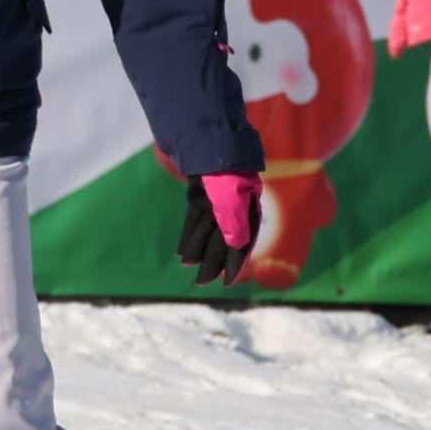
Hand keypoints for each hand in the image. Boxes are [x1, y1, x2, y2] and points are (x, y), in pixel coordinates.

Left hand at [172, 169, 259, 284]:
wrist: (209, 146)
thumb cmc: (224, 174)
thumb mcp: (231, 201)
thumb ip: (235, 225)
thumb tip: (236, 246)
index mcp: (247, 213)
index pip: (242, 245)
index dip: (235, 265)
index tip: (227, 283)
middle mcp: (234, 211)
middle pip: (223, 242)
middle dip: (212, 263)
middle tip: (201, 283)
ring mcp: (217, 204)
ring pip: (207, 233)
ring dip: (198, 251)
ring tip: (187, 266)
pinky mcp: (202, 198)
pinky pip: (195, 222)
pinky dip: (190, 237)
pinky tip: (183, 252)